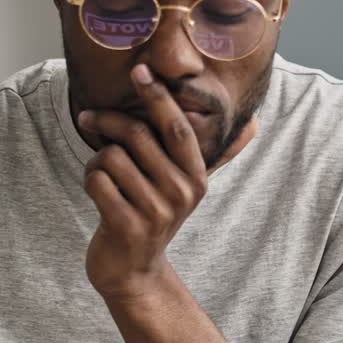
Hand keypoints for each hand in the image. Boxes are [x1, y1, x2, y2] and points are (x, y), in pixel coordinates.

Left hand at [79, 64, 256, 301]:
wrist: (133, 272)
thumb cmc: (152, 216)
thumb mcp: (184, 186)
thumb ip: (207, 154)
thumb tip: (254, 123)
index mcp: (196, 177)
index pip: (178, 127)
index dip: (159, 96)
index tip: (141, 69)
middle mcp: (181, 193)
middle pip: (137, 135)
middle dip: (107, 120)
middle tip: (89, 118)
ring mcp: (155, 212)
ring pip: (111, 156)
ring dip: (96, 161)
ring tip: (102, 175)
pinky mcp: (127, 226)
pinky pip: (96, 180)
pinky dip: (88, 179)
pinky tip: (97, 193)